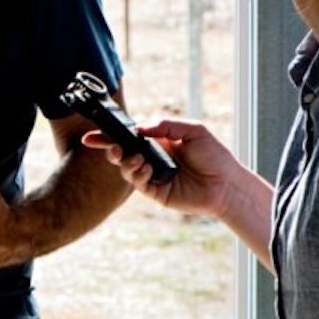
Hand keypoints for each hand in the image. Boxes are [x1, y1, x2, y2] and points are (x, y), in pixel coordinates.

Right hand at [82, 119, 241, 218]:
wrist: (227, 184)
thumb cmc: (214, 156)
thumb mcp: (193, 130)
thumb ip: (166, 125)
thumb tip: (140, 128)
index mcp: (158, 141)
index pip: (128, 136)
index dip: (108, 136)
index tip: (90, 137)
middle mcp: (152, 158)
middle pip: (121, 153)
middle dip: (111, 150)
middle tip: (114, 148)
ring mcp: (153, 176)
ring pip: (127, 169)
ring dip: (127, 162)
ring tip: (138, 159)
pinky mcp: (157, 192)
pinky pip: (138, 183)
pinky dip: (137, 175)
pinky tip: (146, 169)